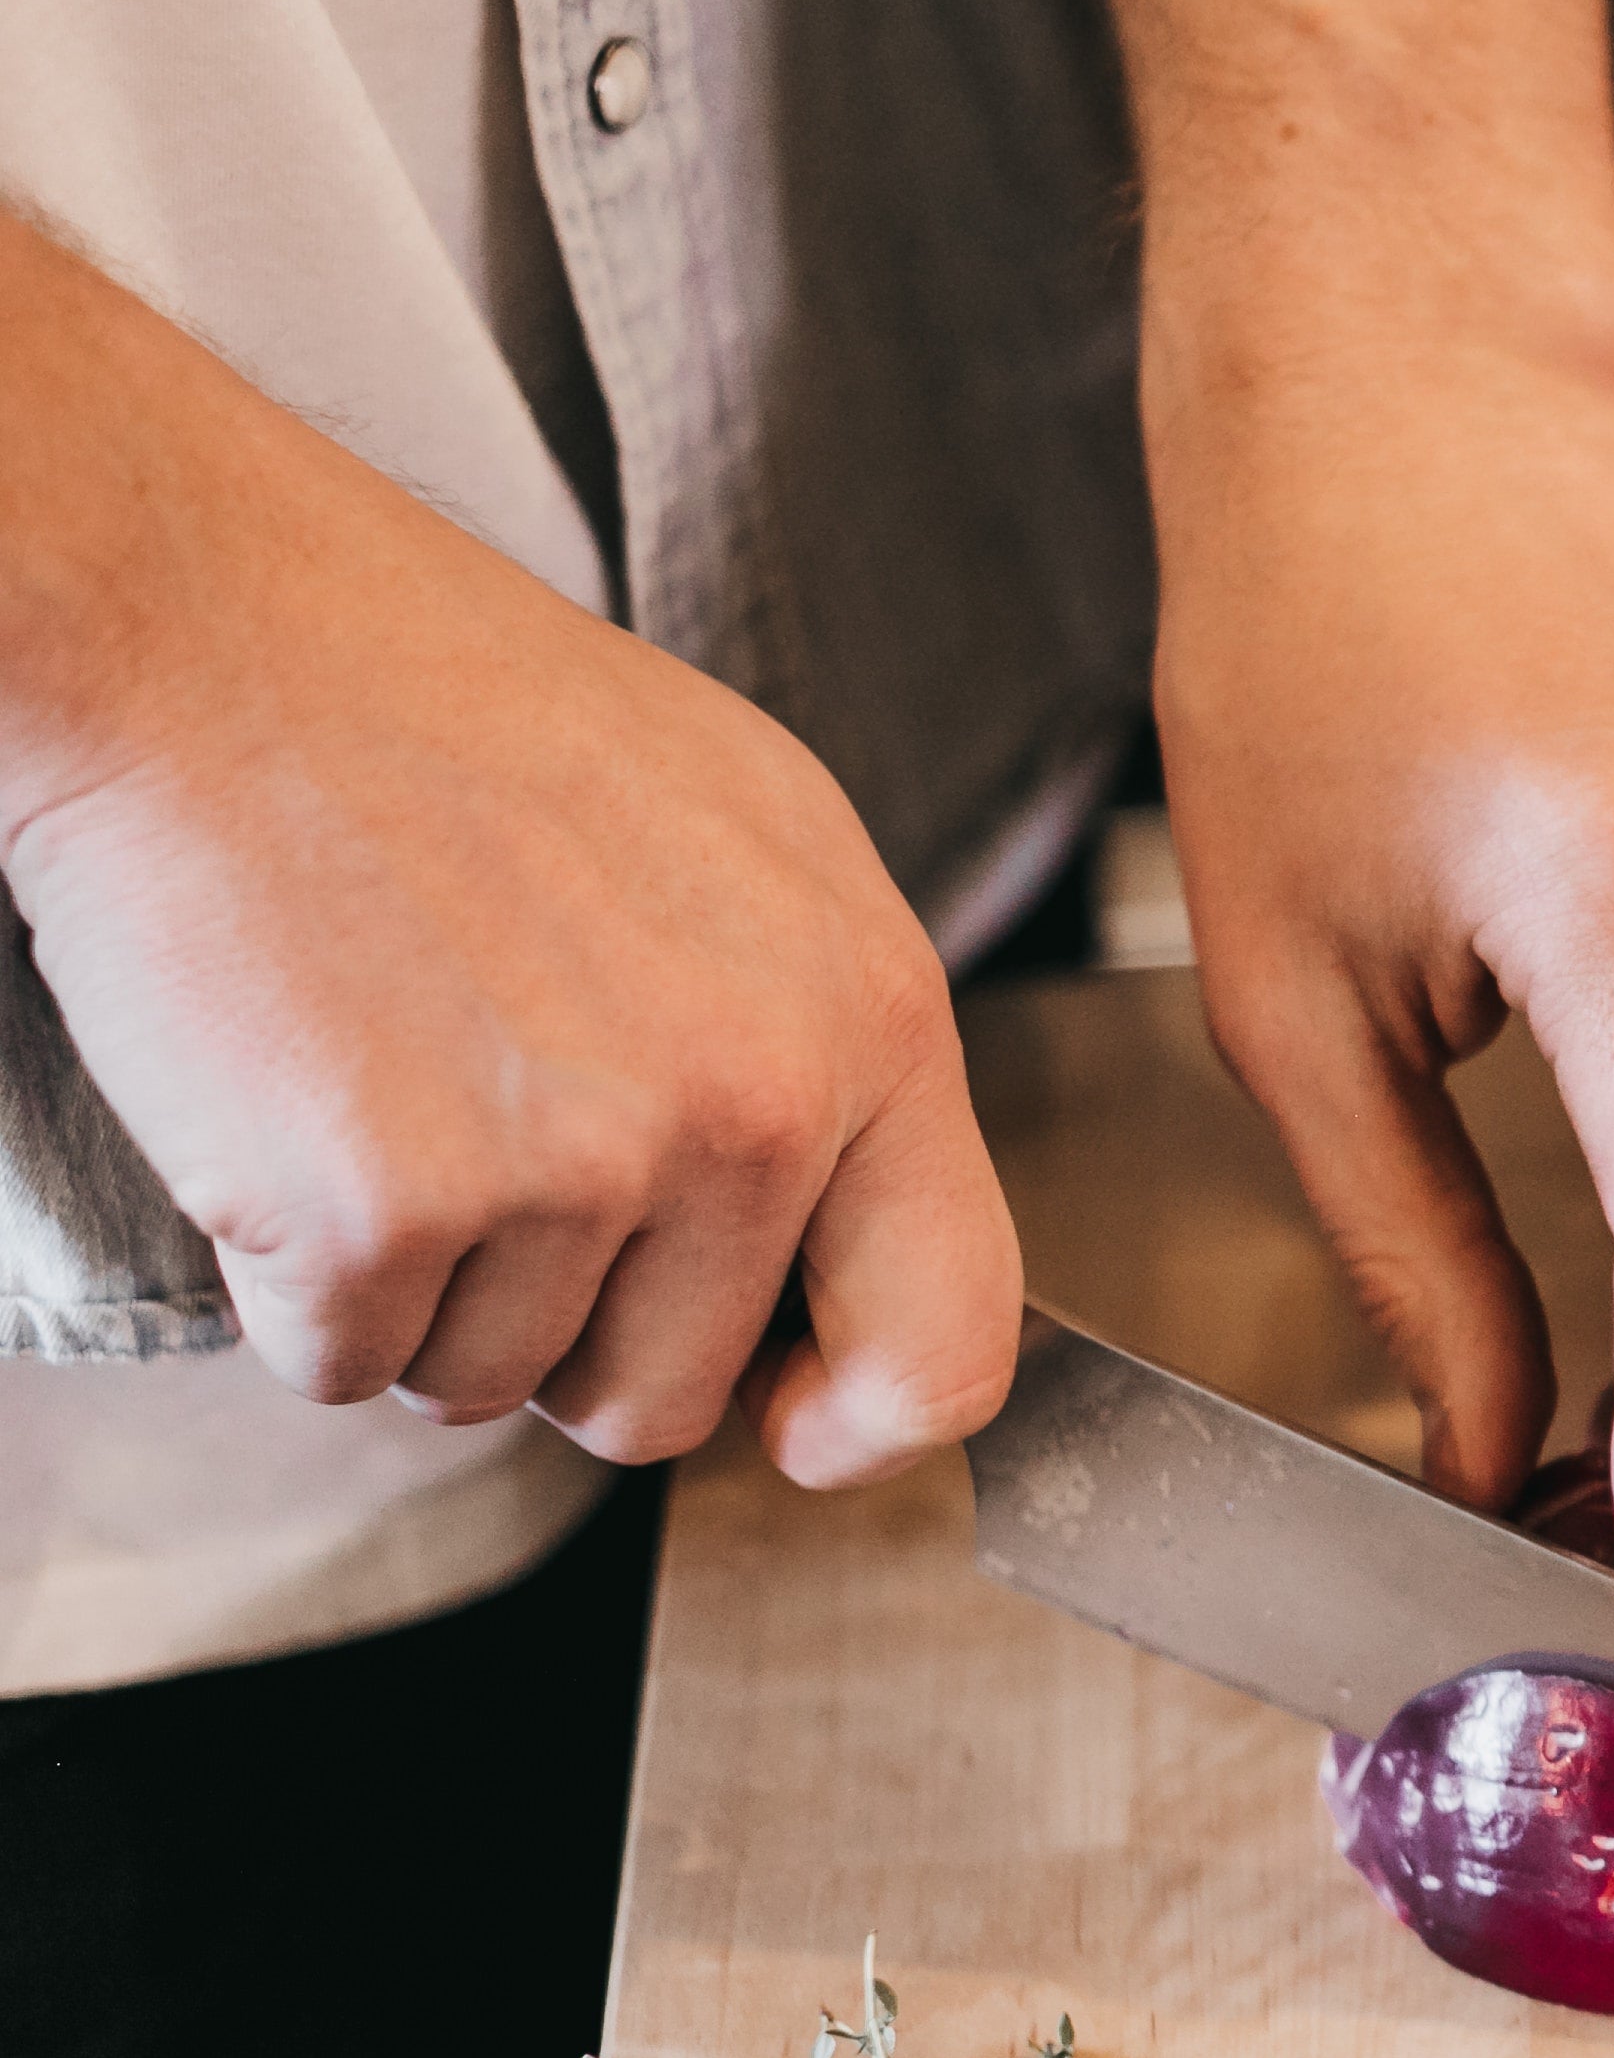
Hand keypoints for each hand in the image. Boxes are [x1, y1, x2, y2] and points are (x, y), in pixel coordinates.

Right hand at [0, 219, 1015, 1480]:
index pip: (950, 1341)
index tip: (800, 1427)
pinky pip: (347, 1365)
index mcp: (872, 1021)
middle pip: (673, 1394)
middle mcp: (754, 1109)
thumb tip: (855, 1252)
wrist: (218, 629)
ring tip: (395, 1087)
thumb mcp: (755, 844)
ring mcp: (573, 1165)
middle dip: (573, 1328)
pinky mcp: (383, 1211)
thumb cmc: (467, 717)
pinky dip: (299, 1286)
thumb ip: (832, 1051)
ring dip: (429, 1293)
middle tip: (489, 1152)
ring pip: (499, 1384)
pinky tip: (296, 1113)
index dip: (865, 1426)